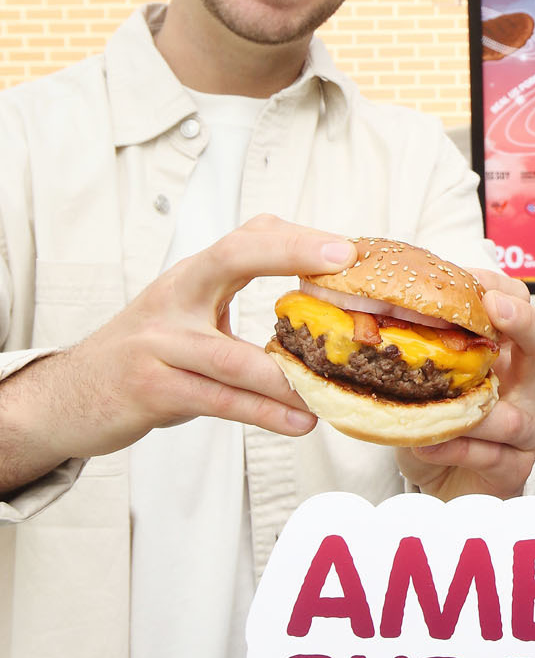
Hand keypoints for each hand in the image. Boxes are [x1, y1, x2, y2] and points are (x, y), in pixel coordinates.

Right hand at [0, 215, 356, 492]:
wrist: (66, 396)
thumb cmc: (145, 354)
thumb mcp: (185, 313)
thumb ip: (232, 292)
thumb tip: (309, 284)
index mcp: (190, 277)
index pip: (244, 238)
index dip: (294, 237)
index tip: (345, 246)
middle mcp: (173, 298)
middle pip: (232, 257)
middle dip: (289, 252)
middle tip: (341, 260)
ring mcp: (157, 344)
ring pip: (232, 354)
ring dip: (287, 375)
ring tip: (329, 389)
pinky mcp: (148, 389)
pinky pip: (216, 400)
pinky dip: (262, 412)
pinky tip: (298, 421)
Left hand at [396, 268, 534, 500]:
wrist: (447, 483)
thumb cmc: (438, 422)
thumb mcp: (425, 377)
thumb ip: (414, 349)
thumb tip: (371, 311)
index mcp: (503, 352)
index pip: (519, 305)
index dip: (499, 288)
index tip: (470, 280)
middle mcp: (523, 384)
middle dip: (523, 320)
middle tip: (494, 308)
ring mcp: (524, 427)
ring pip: (517, 414)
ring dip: (476, 411)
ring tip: (441, 408)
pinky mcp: (513, 466)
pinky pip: (493, 455)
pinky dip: (458, 449)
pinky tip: (428, 446)